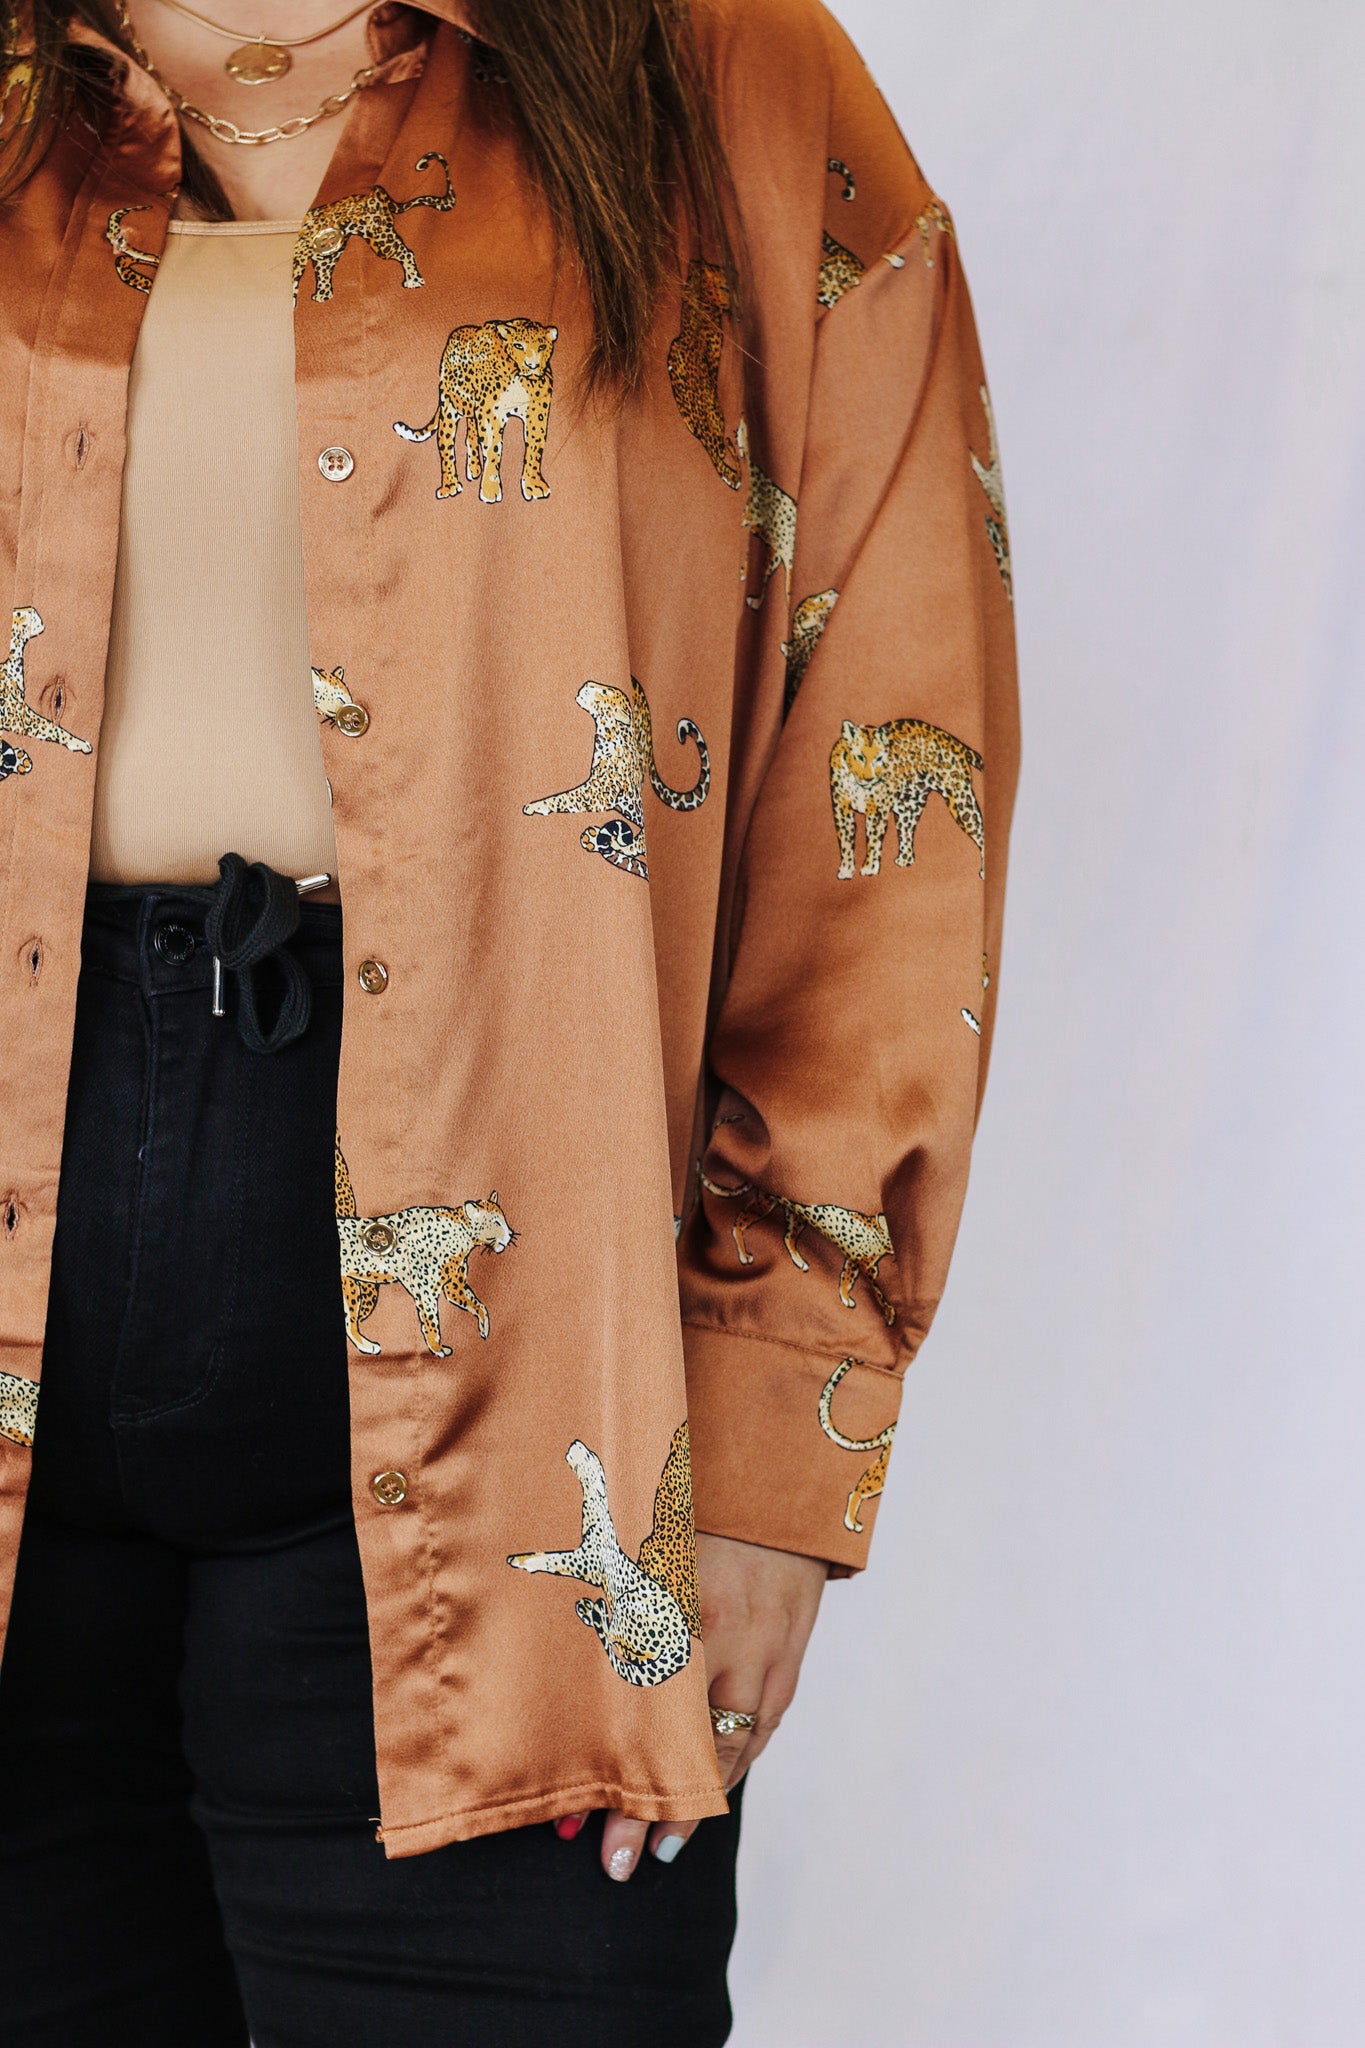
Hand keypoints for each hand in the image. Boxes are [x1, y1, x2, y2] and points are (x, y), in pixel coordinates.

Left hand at [553, 1531, 827, 1879]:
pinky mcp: (793, 1647)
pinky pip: (767, 1720)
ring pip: (736, 1746)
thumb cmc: (696, 1497)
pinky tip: (717, 1785)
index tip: (572, 1822)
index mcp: (680, 1605)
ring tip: (665, 1848)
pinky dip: (740, 1758)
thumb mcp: (642, 1539)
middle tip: (616, 1862)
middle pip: (689, 1749)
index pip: (639, 1716)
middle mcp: (727, 1637)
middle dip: (654, 1810)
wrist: (781, 1469)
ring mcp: (768, 1647)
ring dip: (702, 1800)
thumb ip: (603, 1593)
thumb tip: (546, 1639)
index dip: (609, 1775)